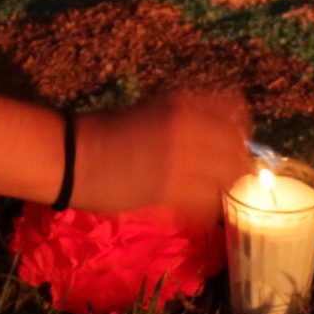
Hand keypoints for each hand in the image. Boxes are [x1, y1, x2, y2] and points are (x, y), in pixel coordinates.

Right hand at [72, 90, 253, 227]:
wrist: (76, 157)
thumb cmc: (110, 132)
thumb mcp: (154, 110)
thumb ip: (190, 120)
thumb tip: (224, 137)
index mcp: (184, 105)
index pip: (237, 116)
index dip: (238, 134)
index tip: (230, 146)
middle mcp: (189, 129)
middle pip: (237, 152)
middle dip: (233, 165)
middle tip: (219, 176)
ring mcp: (182, 160)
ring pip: (227, 180)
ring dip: (221, 188)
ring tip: (205, 193)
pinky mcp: (172, 191)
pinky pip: (207, 204)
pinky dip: (205, 208)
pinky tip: (192, 207)